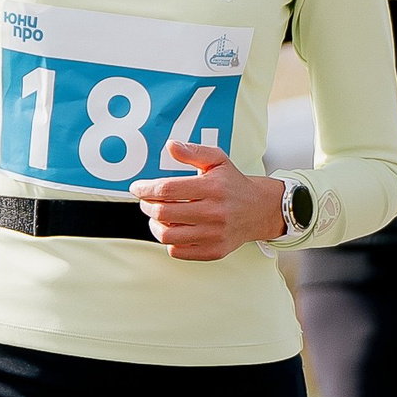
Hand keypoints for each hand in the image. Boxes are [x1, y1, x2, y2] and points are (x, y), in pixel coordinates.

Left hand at [128, 140, 288, 261]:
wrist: (259, 210)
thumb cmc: (234, 184)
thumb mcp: (218, 160)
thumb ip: (193, 151)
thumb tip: (171, 146)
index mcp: (212, 188)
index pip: (166, 190)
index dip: (145, 189)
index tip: (137, 188)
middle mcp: (214, 212)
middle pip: (163, 213)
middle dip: (147, 206)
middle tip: (146, 201)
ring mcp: (214, 234)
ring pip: (167, 235)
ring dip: (154, 225)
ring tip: (156, 217)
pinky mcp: (214, 251)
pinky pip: (178, 251)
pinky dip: (169, 241)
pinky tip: (172, 229)